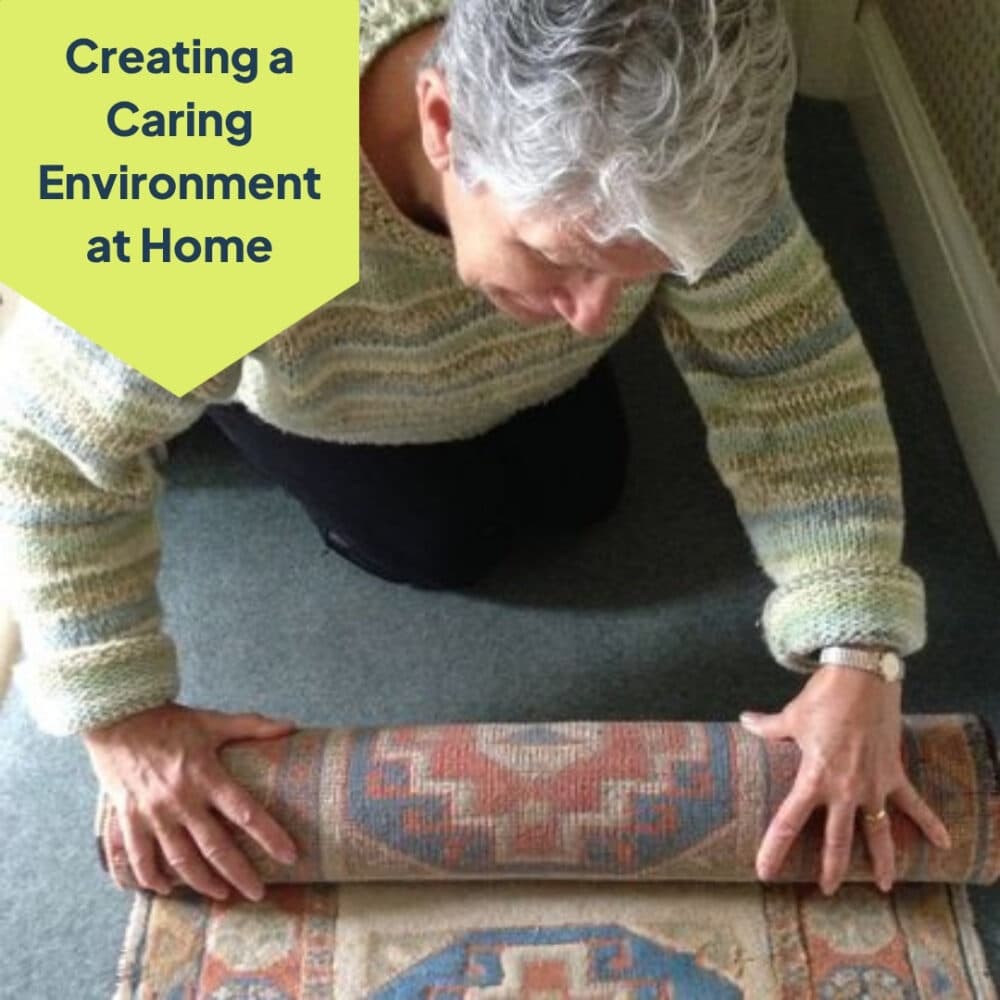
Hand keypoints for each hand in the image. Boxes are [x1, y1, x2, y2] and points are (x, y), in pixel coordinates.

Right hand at [82, 701, 299, 901]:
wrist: (117, 719)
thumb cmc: (169, 722)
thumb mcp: (213, 722)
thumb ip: (252, 727)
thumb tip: (292, 727)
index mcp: (206, 775)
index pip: (245, 812)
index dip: (269, 835)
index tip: (289, 855)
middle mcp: (181, 800)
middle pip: (215, 847)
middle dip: (239, 874)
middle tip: (258, 893)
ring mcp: (152, 814)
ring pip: (180, 861)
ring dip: (202, 882)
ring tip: (222, 895)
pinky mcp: (127, 820)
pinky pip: (138, 859)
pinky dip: (151, 879)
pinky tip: (166, 890)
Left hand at [740, 665, 951, 894]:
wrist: (862, 678)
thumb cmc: (824, 698)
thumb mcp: (792, 716)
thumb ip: (768, 727)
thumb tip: (745, 720)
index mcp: (813, 779)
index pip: (788, 822)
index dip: (775, 849)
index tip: (765, 872)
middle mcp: (844, 790)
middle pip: (837, 840)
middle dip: (832, 868)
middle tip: (826, 891)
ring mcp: (873, 786)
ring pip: (878, 833)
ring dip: (881, 860)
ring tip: (882, 886)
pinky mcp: (893, 774)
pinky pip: (914, 804)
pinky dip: (930, 823)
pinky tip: (945, 844)